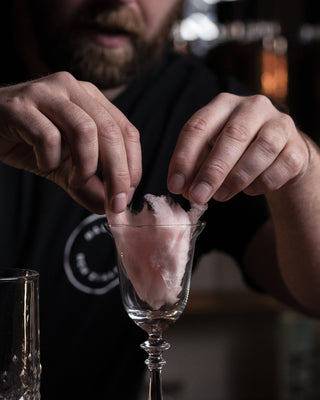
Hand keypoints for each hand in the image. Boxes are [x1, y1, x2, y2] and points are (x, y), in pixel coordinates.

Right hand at [0, 72, 140, 213]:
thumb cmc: (27, 140)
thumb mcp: (64, 165)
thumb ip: (87, 184)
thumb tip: (109, 208)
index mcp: (91, 99)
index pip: (127, 131)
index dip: (133, 166)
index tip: (127, 195)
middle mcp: (73, 89)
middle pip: (111, 131)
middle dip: (117, 174)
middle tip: (113, 202)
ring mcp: (47, 93)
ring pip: (85, 130)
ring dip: (85, 166)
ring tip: (73, 180)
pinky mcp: (20, 105)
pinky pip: (47, 137)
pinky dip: (50, 160)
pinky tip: (42, 163)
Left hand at [168, 93, 308, 202]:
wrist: (278, 154)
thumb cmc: (236, 151)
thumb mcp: (211, 152)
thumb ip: (196, 166)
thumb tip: (184, 188)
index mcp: (223, 105)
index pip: (198, 126)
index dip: (184, 158)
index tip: (175, 186)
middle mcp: (253, 107)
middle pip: (232, 136)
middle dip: (212, 171)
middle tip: (197, 196)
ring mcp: (279, 124)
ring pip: (262, 149)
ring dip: (237, 178)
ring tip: (221, 197)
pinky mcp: (297, 146)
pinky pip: (281, 167)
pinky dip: (262, 183)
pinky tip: (249, 190)